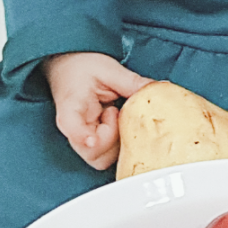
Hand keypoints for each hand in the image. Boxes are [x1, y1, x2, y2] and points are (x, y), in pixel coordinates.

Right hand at [42, 51, 151, 170]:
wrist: (68, 69)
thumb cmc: (82, 68)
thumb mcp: (108, 69)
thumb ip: (131, 81)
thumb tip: (159, 88)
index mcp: (70, 108)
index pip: (71, 127)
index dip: (83, 137)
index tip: (92, 140)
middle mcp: (74, 130)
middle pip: (93, 153)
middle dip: (114, 138)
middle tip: (116, 112)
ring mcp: (83, 140)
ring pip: (102, 159)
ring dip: (118, 142)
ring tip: (117, 116)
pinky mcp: (93, 143)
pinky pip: (108, 155)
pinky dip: (120, 144)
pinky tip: (120, 124)